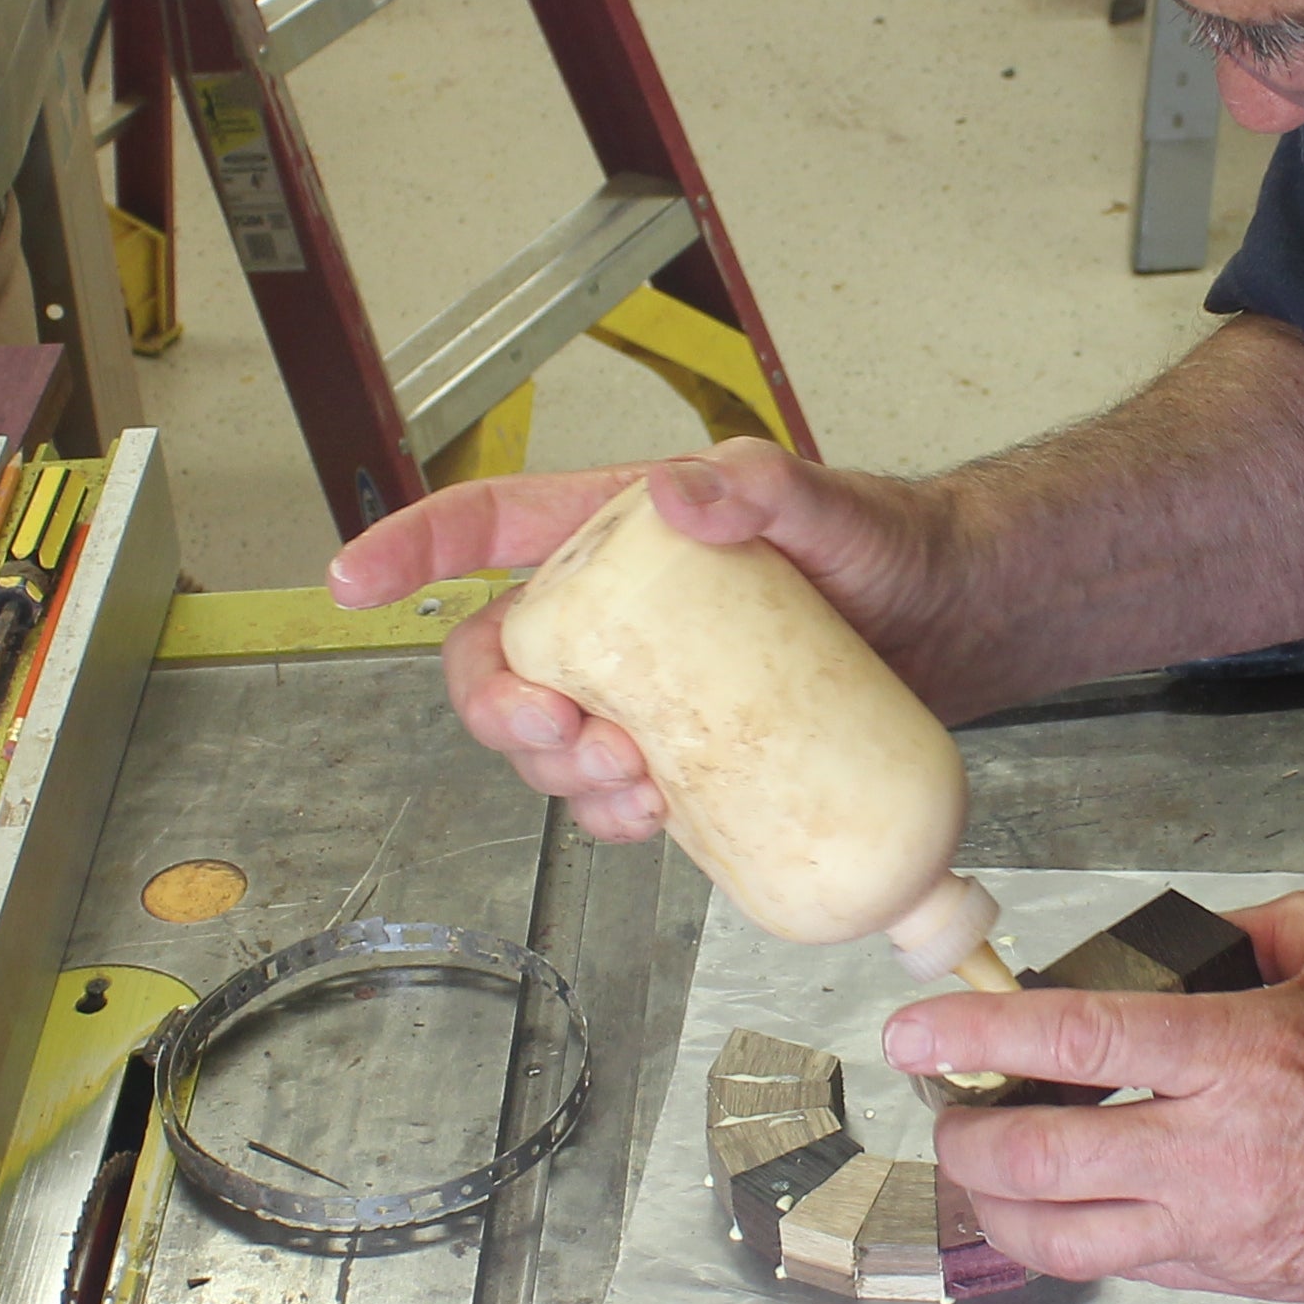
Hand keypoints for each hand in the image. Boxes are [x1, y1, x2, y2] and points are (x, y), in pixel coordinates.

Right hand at [325, 439, 974, 844]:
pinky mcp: (687, 749)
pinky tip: (658, 818)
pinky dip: (617, 818)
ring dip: (563, 776)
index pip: (486, 527)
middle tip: (563, 734)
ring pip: (552, 741)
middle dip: (501, 710)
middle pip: (499, 661)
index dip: (407, 550)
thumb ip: (767, 485)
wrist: (955, 627)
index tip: (348, 581)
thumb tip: (686, 492)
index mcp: (617, 532)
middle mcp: (617, 610)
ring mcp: (648, 685)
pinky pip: (616, 794)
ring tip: (635, 782)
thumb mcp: (832, 507)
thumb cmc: (887, 546)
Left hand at [876, 893, 1303, 1303]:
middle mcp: (1218, 1150)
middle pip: (1035, 1159)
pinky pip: (1120, 1264)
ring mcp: (1222, 1230)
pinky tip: (1068, 1200)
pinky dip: (1074, 1232)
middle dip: (965, 1134)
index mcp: (1241, 1053)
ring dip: (999, 1201)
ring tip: (985, 1163)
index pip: (1073, 1040)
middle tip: (949, 1105)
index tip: (908, 1035)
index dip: (973, 1036)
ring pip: (1058, 1236)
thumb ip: (1247, 933)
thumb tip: (1181, 938)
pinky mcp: (1234, 1279)